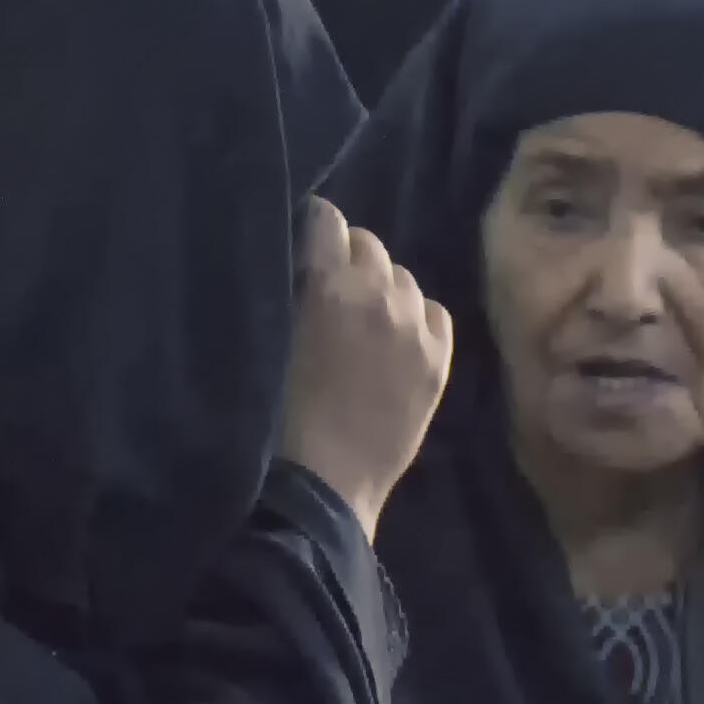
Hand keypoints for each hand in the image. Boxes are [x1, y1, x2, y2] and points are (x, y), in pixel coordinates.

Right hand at [275, 202, 454, 535]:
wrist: (320, 485)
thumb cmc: (271, 414)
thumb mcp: (265, 336)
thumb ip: (285, 287)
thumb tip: (298, 258)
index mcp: (328, 282)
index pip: (327, 218)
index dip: (310, 232)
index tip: (300, 251)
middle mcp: (379, 293)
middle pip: (368, 243)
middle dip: (347, 258)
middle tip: (328, 293)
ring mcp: (416, 327)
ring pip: (403, 276)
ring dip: (382, 288)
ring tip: (362, 321)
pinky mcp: (439, 360)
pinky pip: (434, 312)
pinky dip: (415, 318)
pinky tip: (394, 342)